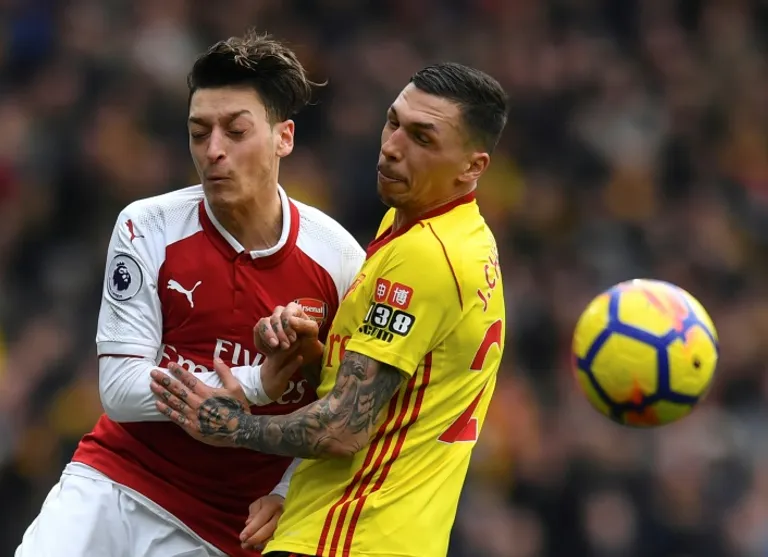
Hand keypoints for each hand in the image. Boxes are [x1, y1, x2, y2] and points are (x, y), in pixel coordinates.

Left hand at [151, 357, 303, 445]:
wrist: (240, 430)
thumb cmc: (238, 408)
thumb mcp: (235, 387)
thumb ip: (224, 372)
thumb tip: (216, 358)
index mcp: (207, 392)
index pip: (189, 379)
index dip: (179, 371)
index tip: (169, 365)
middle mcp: (197, 402)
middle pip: (177, 389)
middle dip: (164, 380)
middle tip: (153, 373)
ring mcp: (193, 415)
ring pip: (174, 402)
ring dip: (162, 393)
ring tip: (152, 386)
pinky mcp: (191, 427)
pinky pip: (176, 418)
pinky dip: (166, 411)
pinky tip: (157, 405)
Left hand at [239, 494, 283, 550]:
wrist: (281, 504)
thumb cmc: (267, 504)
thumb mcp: (258, 503)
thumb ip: (253, 512)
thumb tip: (248, 523)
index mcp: (273, 505)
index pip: (261, 518)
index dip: (251, 528)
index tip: (242, 537)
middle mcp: (280, 515)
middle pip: (268, 529)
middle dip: (255, 538)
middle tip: (244, 543)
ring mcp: (285, 524)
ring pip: (272, 537)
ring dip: (259, 543)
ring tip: (248, 545)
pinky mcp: (285, 532)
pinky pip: (275, 541)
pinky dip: (264, 545)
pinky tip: (256, 545)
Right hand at [254, 302, 319, 353]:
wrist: (303, 352)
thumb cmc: (309, 339)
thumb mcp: (312, 332)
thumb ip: (305, 325)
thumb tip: (290, 320)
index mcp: (293, 309)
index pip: (286, 313)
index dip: (288, 326)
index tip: (293, 339)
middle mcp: (280, 312)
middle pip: (274, 319)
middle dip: (279, 334)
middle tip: (286, 346)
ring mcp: (270, 321)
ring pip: (262, 323)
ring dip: (268, 336)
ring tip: (275, 346)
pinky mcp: (262, 330)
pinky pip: (257, 332)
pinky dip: (261, 341)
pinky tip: (269, 350)